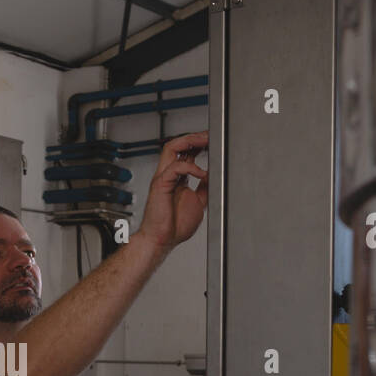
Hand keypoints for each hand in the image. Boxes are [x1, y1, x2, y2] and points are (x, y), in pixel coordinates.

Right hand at [135, 131, 208, 252]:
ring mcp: (163, 178)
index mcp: (176, 179)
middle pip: (177, 145)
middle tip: (209, 135)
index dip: (198, 143)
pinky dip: (191, 167)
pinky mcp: (160, 184)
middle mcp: (168, 175)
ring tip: (204, 141)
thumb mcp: (199, 202)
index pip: (185, 153)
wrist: (161, 240)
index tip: (212, 140)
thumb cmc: (174, 226)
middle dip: (195, 137)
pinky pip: (175, 168)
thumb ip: (205, 187)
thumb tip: (214, 175)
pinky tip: (202, 173)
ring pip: (171, 148)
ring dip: (189, 142)